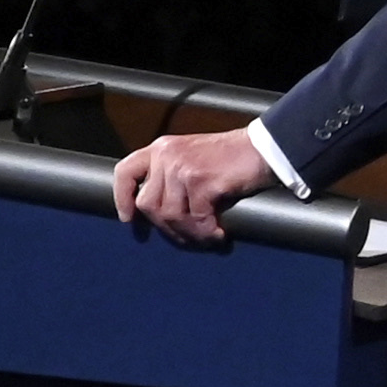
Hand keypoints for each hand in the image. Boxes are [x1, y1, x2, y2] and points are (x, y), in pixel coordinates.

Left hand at [108, 127, 279, 247]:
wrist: (264, 148)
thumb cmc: (230, 158)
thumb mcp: (190, 159)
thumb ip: (169, 177)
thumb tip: (153, 215)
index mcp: (160, 149)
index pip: (125, 171)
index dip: (122, 198)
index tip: (129, 220)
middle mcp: (166, 156)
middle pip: (148, 205)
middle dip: (167, 228)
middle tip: (187, 237)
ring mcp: (182, 167)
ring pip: (170, 216)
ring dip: (189, 234)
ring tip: (206, 238)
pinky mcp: (202, 181)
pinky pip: (196, 219)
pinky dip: (207, 233)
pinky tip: (219, 236)